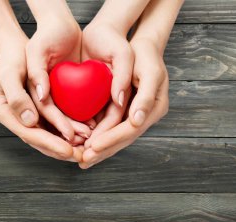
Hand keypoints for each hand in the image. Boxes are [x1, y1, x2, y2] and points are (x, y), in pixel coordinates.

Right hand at [0, 36, 82, 161]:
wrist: (19, 48)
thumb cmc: (13, 56)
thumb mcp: (10, 72)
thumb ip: (16, 97)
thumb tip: (30, 121)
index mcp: (4, 112)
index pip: (29, 134)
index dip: (50, 144)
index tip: (68, 151)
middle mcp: (16, 118)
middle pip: (40, 140)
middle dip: (62, 150)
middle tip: (82, 157)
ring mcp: (28, 116)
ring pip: (50, 135)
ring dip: (68, 144)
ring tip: (87, 147)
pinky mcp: (40, 111)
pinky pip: (55, 125)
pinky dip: (69, 131)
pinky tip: (85, 134)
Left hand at [79, 38, 168, 168]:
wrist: (141, 46)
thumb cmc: (146, 55)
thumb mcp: (149, 71)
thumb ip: (145, 96)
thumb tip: (136, 120)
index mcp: (153, 109)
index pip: (131, 130)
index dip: (112, 140)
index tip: (93, 147)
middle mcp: (144, 116)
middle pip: (122, 139)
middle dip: (103, 150)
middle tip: (83, 161)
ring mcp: (134, 115)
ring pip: (115, 137)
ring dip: (99, 149)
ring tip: (82, 159)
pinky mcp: (123, 111)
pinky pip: (110, 128)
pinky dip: (98, 137)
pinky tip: (84, 144)